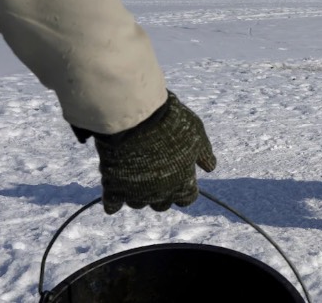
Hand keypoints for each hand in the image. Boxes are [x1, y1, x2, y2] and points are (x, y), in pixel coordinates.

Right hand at [92, 92, 216, 213]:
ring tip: (134, 174)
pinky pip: (112, 203)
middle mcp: (161, 193)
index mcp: (183, 182)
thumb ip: (204, 153)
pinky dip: (112, 202)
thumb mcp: (197, 134)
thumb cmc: (171, 123)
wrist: (138, 118)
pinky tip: (113, 196)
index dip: (183, 190)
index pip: (187, 198)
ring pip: (137, 203)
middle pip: (161, 204)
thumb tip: (210, 167)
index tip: (179, 178)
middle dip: (160, 193)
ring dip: (137, 193)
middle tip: (154, 174)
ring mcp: (137, 192)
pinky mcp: (114, 187)